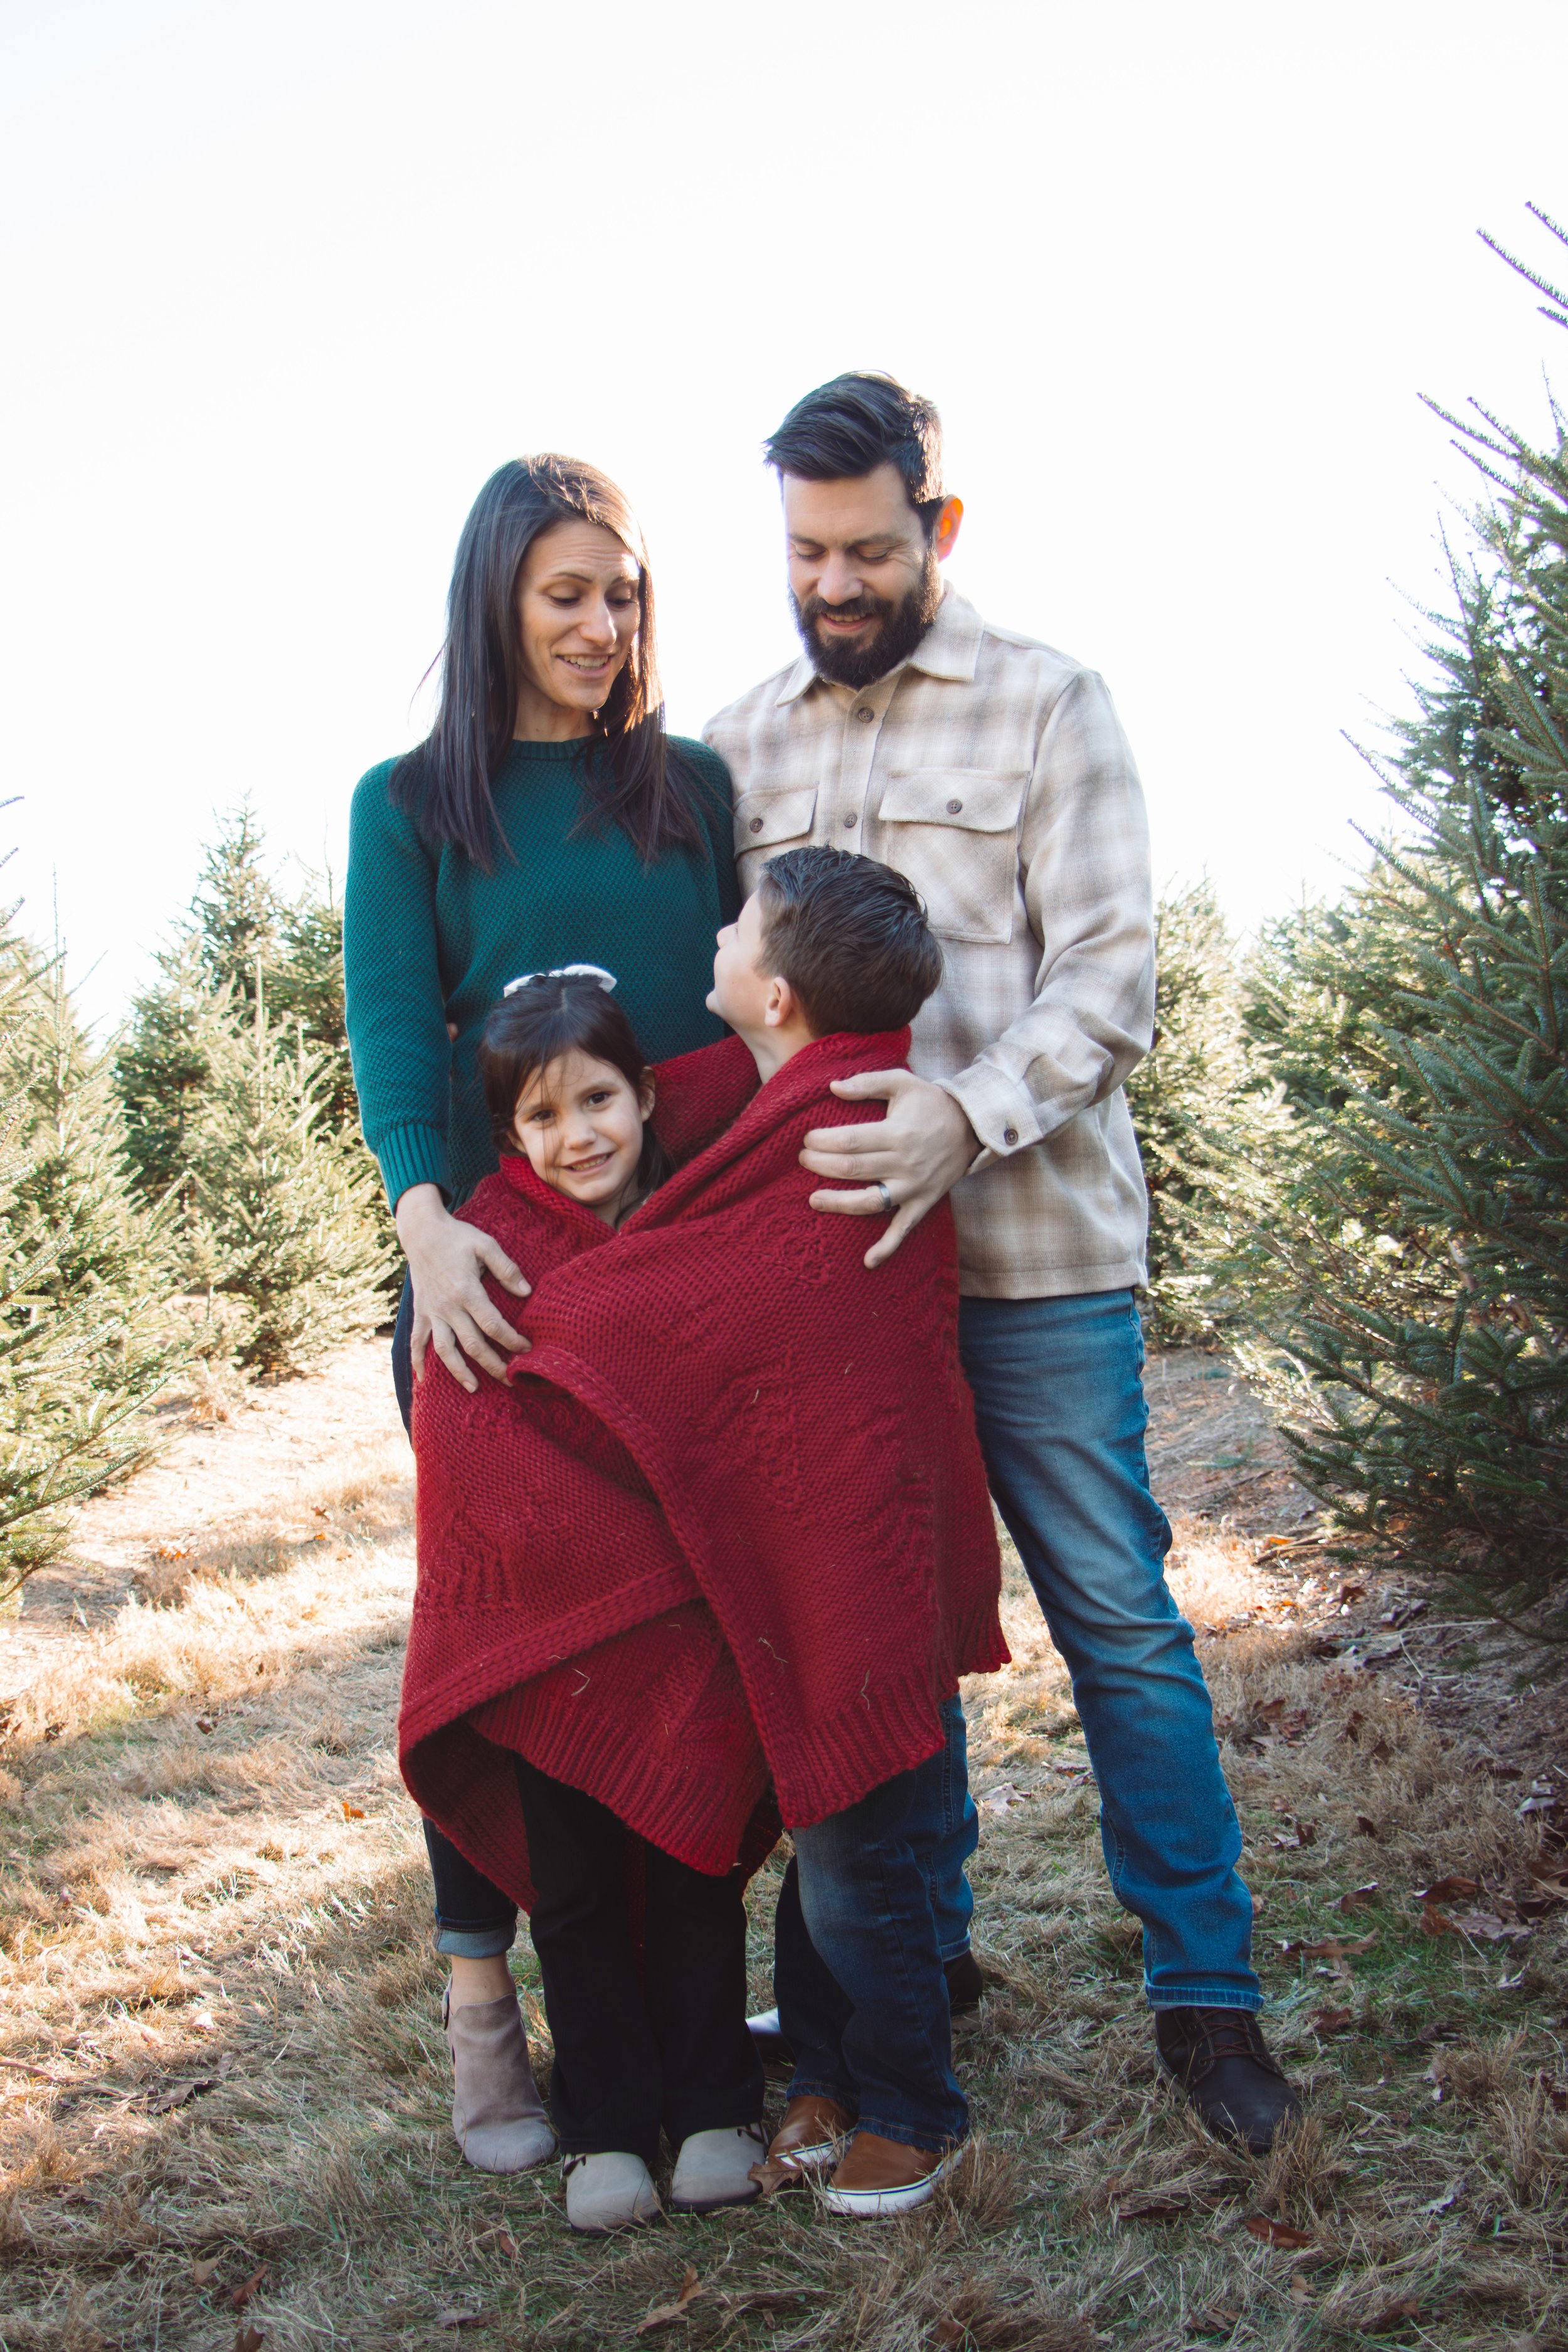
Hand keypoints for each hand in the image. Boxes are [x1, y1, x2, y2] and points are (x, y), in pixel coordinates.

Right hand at [395, 1183, 530, 1390]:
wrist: (421, 1231)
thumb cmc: (458, 1237)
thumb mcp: (486, 1245)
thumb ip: (507, 1269)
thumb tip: (526, 1292)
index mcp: (467, 1290)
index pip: (493, 1324)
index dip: (511, 1340)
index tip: (527, 1349)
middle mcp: (448, 1307)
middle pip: (472, 1344)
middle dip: (493, 1365)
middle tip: (511, 1380)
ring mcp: (432, 1311)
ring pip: (444, 1349)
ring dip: (459, 1371)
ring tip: (474, 1388)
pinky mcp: (420, 1312)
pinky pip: (417, 1341)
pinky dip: (418, 1361)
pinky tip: (422, 1380)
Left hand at [800, 1070, 979, 1267]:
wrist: (973, 1127)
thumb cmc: (932, 1102)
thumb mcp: (903, 1082)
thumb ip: (868, 1082)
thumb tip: (833, 1087)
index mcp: (897, 1133)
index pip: (850, 1141)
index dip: (823, 1141)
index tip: (807, 1139)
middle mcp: (905, 1163)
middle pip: (853, 1169)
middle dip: (821, 1165)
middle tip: (803, 1160)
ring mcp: (914, 1187)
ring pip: (870, 1202)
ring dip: (839, 1203)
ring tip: (813, 1199)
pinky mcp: (923, 1202)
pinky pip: (903, 1229)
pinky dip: (887, 1248)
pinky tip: (868, 1262)